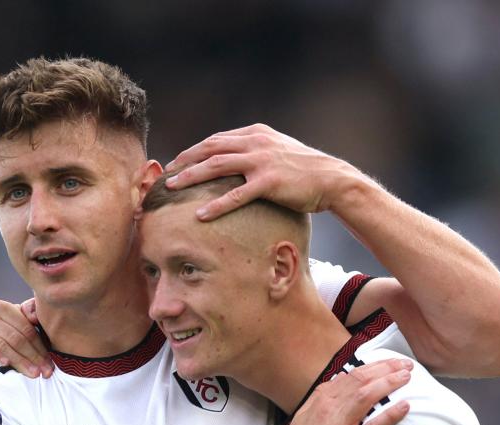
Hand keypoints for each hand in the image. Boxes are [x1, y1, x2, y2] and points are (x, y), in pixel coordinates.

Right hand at [0, 298, 53, 377]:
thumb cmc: (7, 342)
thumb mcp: (21, 328)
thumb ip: (31, 315)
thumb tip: (34, 315)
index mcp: (1, 308)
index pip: (25, 328)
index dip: (40, 347)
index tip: (50, 364)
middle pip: (14, 338)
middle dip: (32, 357)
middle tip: (44, 372)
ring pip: (1, 345)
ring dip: (19, 361)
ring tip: (33, 374)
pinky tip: (6, 364)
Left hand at [164, 123, 358, 219]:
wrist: (332, 179)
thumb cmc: (304, 170)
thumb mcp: (277, 151)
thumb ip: (255, 151)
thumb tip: (234, 161)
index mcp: (255, 133)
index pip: (215, 140)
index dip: (193, 151)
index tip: (177, 163)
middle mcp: (255, 142)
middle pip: (210, 148)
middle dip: (184, 160)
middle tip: (167, 174)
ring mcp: (261, 161)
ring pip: (216, 166)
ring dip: (191, 177)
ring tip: (173, 189)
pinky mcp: (269, 182)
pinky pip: (236, 195)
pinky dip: (216, 205)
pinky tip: (201, 215)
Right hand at [274, 358, 411, 424]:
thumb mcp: (304, 418)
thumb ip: (321, 399)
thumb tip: (339, 382)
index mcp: (320, 400)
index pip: (351, 375)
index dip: (373, 366)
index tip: (390, 362)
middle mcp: (328, 408)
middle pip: (361, 380)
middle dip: (386, 368)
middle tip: (406, 365)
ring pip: (366, 396)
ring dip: (389, 383)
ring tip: (407, 376)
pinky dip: (389, 415)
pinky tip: (404, 407)